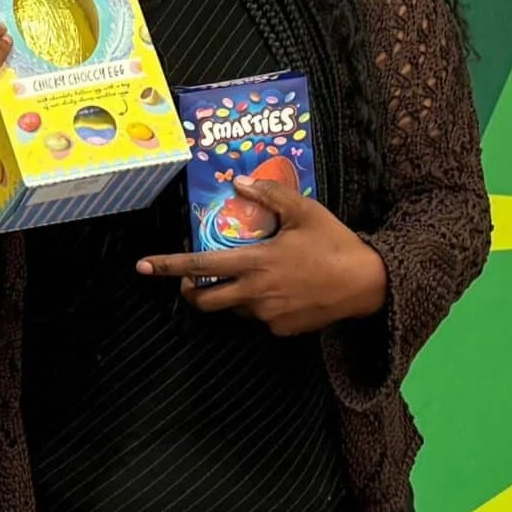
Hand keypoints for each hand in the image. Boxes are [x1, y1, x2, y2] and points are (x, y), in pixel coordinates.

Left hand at [135, 175, 386, 336]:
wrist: (369, 284)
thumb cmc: (335, 243)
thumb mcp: (304, 210)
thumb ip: (268, 195)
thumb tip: (238, 181)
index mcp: (256, 263)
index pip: (200, 267)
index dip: (167, 267)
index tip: (142, 267)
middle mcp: (256, 293)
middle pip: (204, 301)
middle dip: (189, 291)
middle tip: (191, 279)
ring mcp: (268, 315)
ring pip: (232, 309)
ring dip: (229, 295)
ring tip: (249, 275)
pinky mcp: (282, 330)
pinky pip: (258, 318)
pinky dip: (258, 305)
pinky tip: (280, 290)